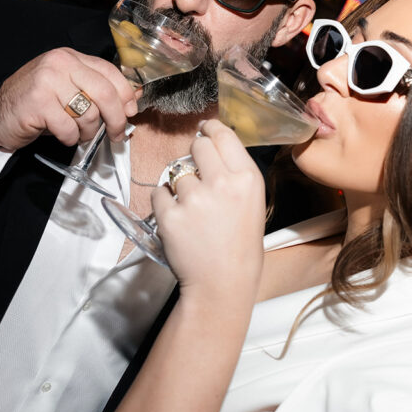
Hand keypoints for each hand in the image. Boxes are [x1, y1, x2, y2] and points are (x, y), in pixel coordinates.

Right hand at [0, 48, 138, 152]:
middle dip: (117, 119)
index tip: (131, 111)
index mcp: (71, 57)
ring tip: (78, 133)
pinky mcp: (38, 102)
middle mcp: (60, 63)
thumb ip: (95, 90)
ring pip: (89, 113)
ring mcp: (48, 81)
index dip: (126, 94)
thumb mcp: (68, 89)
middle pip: (105, 92)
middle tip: (117, 134)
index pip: (109, 71)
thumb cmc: (37, 103)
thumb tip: (132, 100)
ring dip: (88, 132)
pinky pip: (69, 128)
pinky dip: (70, 138)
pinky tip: (62, 135)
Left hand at [152, 120, 265, 304]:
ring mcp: (194, 199)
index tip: (204, 131)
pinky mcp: (170, 216)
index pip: (223, 135)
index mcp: (247, 178)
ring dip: (179, 185)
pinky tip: (179, 219)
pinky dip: (164, 203)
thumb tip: (212, 142)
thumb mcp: (253, 200)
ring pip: (176, 172)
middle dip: (194, 155)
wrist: (223, 282)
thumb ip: (235, 170)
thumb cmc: (240, 243)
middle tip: (197, 173)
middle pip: (198, 146)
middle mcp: (222, 183)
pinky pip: (159, 193)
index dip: (210, 129)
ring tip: (192, 209)